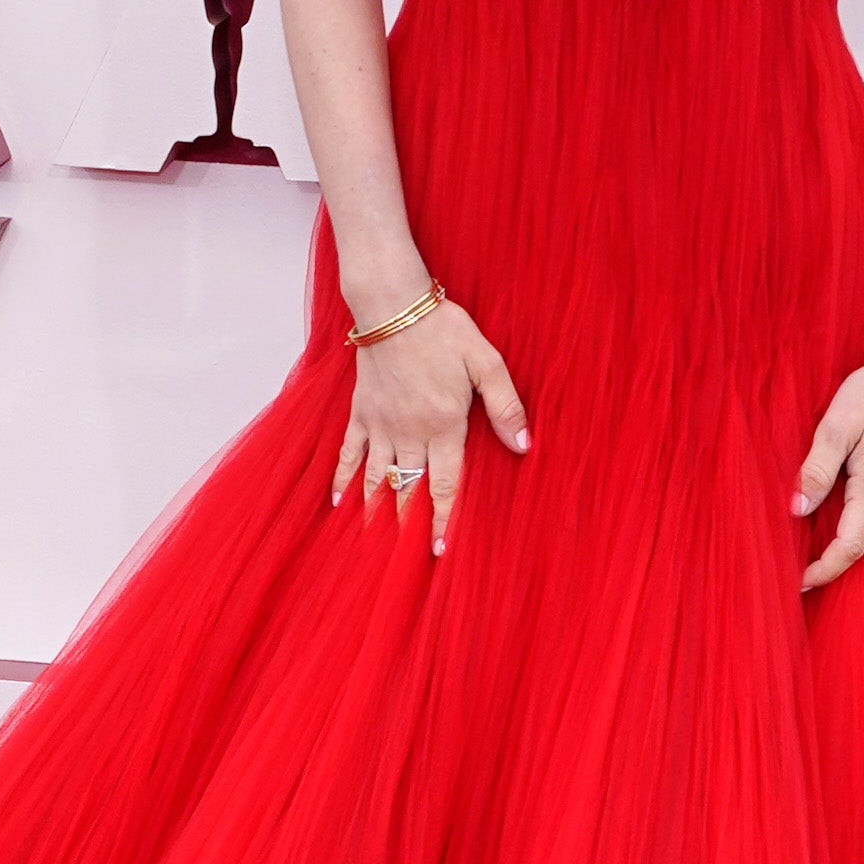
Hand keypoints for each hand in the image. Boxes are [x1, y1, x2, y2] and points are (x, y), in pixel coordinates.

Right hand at [332, 297, 529, 554]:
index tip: (440, 549)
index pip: (445, 486)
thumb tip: (523, 446)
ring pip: (378, 478)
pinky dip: (344, 478)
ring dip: (377, 511)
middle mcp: (410, 433)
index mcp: (444, 425)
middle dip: (410, 526)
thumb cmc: (444, 330)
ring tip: (375, 542)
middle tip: (407, 558)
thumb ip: (505, 406)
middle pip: (410, 490)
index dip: (443, 520)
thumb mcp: (486, 363)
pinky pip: (349, 452)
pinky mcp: (360, 411)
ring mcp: (381, 424)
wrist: (393, 304)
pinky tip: (340, 502)